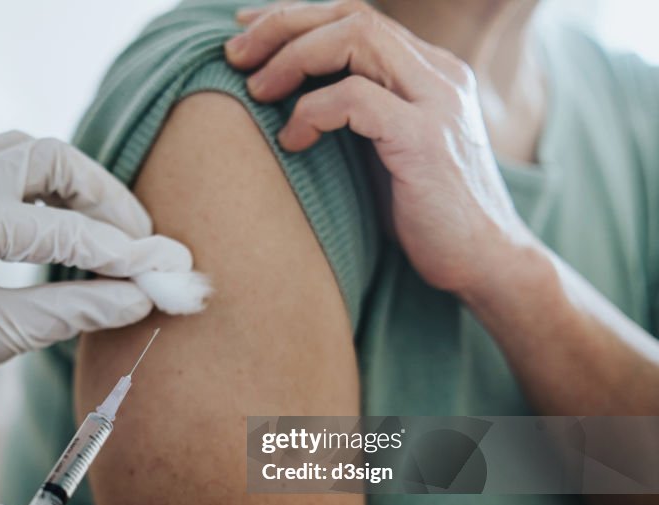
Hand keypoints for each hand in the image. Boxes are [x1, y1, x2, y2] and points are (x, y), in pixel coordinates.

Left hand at [0, 131, 191, 475]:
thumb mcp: (5, 336)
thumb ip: (79, 309)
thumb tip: (142, 298)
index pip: (65, 229)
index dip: (124, 252)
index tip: (168, 267)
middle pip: (48, 156)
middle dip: (100, 195)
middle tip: (136, 237)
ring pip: (22, 150)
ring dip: (68, 181)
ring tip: (102, 225)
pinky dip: (33, 180)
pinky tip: (54, 213)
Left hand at [224, 1, 532, 294]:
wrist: (486, 263)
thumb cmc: (426, 215)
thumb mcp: (386, 151)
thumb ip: (355, 115)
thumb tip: (288, 98)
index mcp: (430, 71)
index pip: (357, 16)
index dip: (296, 17)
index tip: (248, 33)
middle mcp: (439, 74)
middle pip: (351, 13)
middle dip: (283, 25)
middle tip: (234, 55)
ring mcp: (437, 101)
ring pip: (355, 37)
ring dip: (292, 58)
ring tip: (256, 91)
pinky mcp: (426, 139)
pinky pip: (355, 97)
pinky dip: (312, 111)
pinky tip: (293, 140)